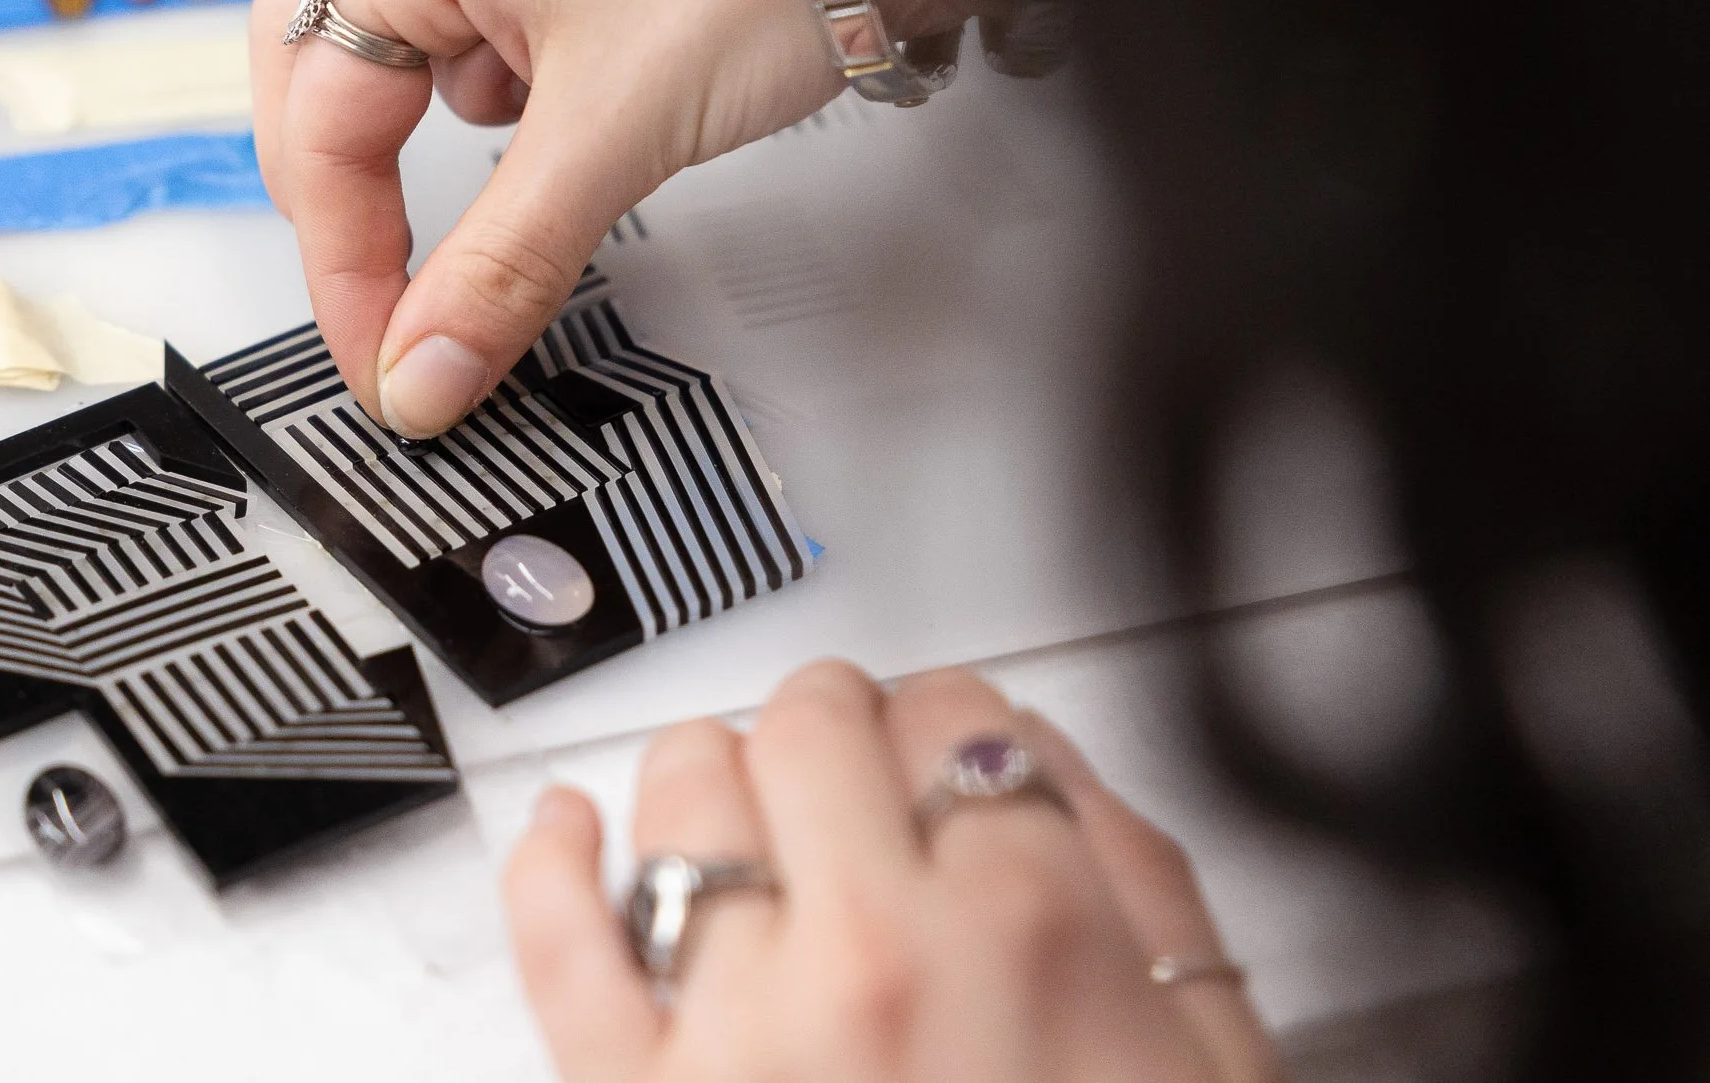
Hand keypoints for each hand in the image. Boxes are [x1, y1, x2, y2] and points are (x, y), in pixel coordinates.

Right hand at [249, 0, 1008, 435]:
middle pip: (330, 78)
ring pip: (420, 53)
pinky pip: (497, 21)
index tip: (386, 362)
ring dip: (446, 140)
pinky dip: (519, 93)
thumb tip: (423, 369)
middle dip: (354, 201)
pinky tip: (587, 108)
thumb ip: (498, 269)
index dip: (343, 269)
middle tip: (390, 304)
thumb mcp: (608, 136)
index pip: (318, 130)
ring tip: (528, 184)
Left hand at [502, 662, 1285, 1082]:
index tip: (951, 745)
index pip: (962, 718)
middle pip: (813, 726)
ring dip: (715, 770)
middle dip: (839, 723)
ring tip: (744, 802)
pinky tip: (568, 833)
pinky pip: (560, 944)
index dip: (957, 720)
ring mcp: (739, 1029)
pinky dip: (550, 864)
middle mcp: (872, 956)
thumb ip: (1144, 889)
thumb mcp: (1215, 1067)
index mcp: (1029, 933)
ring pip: (685, 791)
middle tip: (853, 760)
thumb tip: (1051, 765)